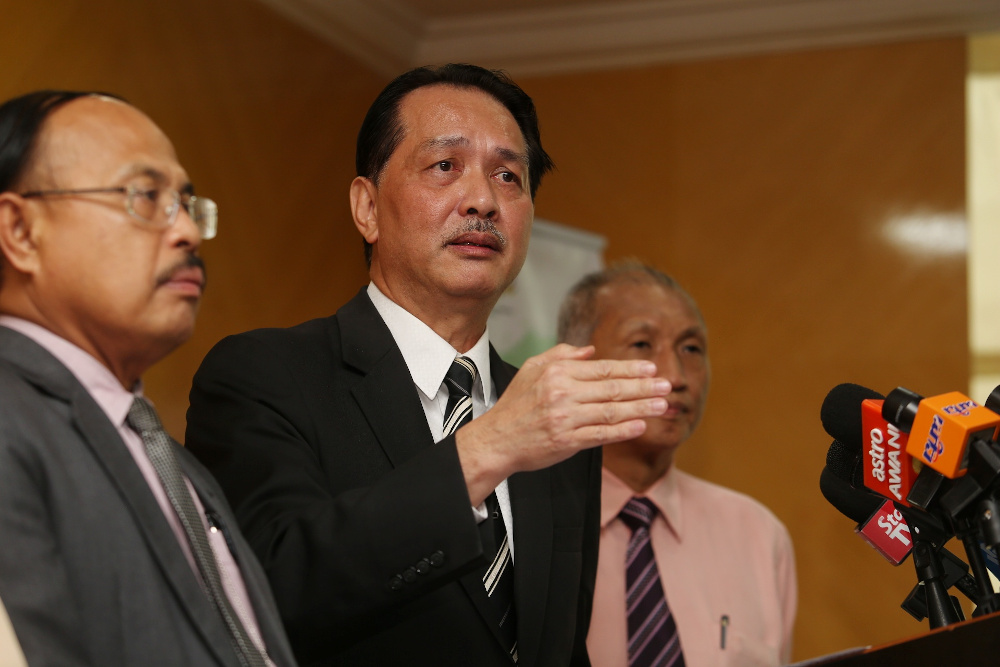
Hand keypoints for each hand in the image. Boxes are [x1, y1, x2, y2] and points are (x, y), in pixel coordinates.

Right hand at [455, 344, 669, 504]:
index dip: (630, 369)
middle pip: (612, 388)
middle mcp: (562, 394)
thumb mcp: (532, 369)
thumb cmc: (515, 405)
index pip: (602, 369)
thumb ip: (561, 355)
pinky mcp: (566, 441)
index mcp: (557, 373)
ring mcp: (565, 419)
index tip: (651, 370)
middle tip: (667, 386)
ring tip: (662, 405)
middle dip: (643, 387)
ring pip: (611, 411)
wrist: (496, 439)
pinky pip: (600, 435)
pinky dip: (622, 431)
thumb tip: (590, 350)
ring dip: (640, 408)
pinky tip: (640, 426)